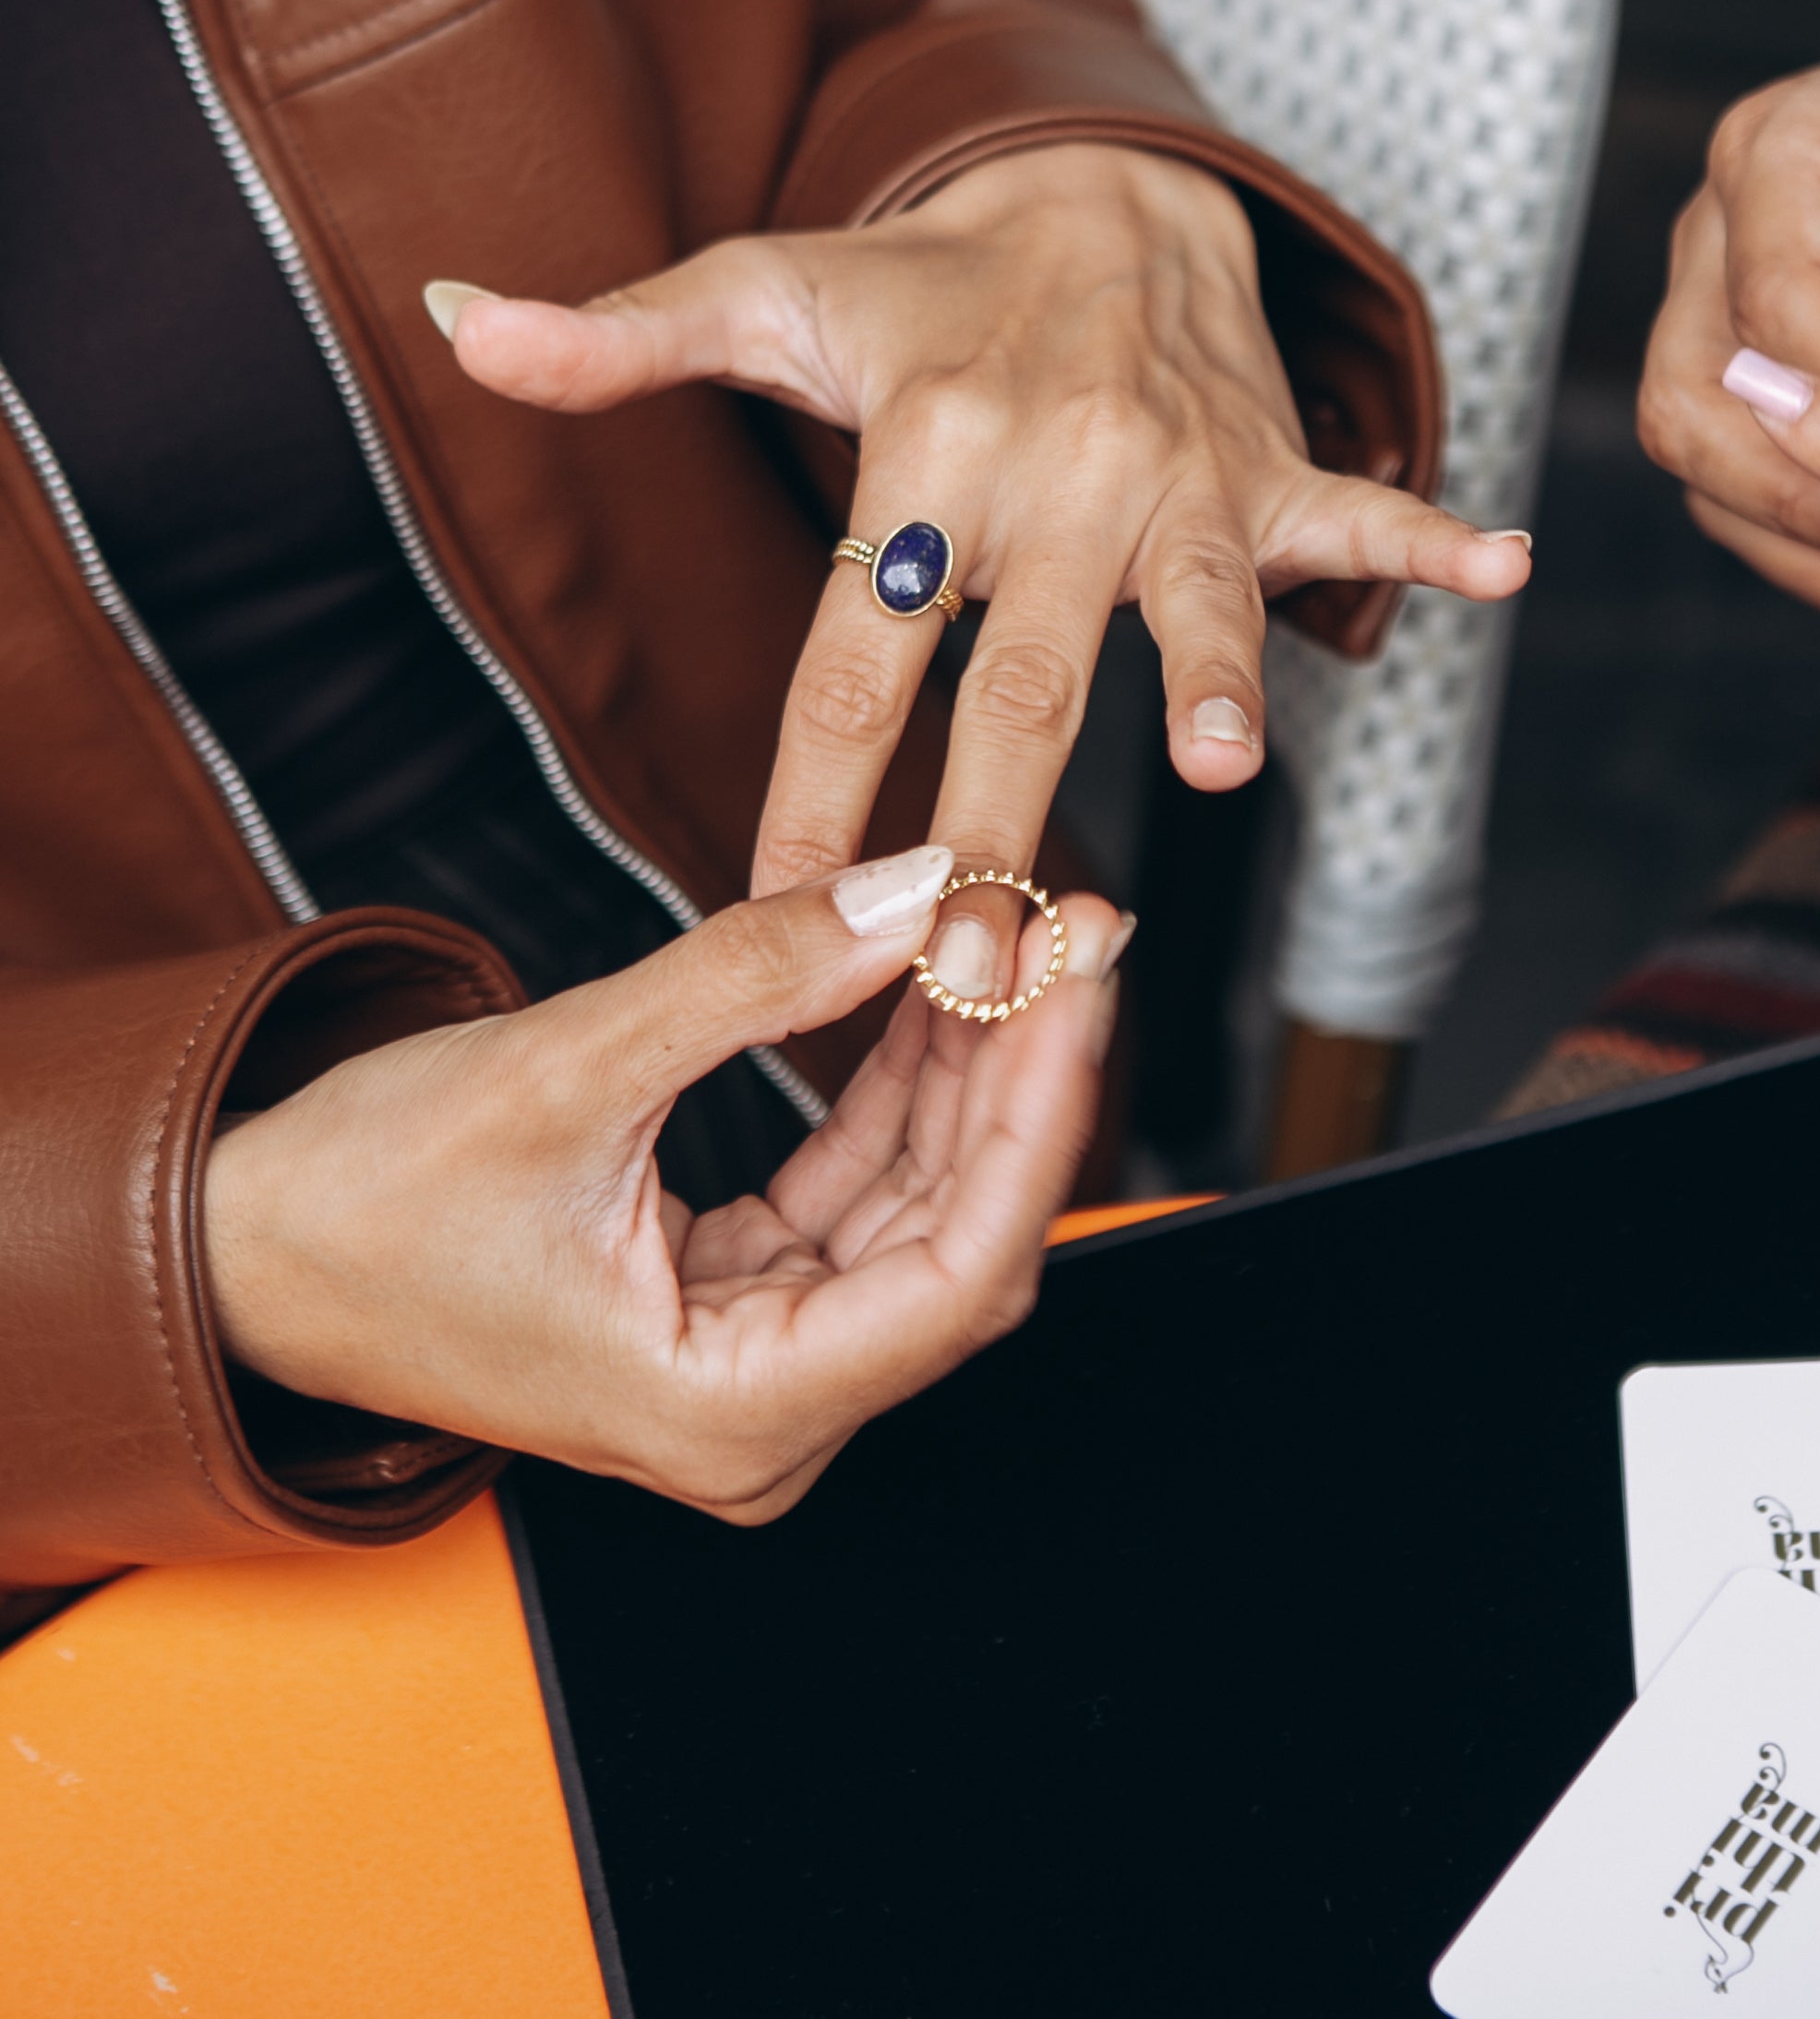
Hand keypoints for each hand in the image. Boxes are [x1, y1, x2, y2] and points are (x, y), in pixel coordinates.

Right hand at [204, 848, 1125, 1521]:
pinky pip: (858, 1191)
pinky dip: (899, 1086)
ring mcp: (755, 1363)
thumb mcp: (572, 1066)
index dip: (1040, 1116)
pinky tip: (932, 981)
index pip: (961, 1273)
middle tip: (1071, 924)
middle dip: (1022, 1075)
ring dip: (967, 1066)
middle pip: (962, 1239)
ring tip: (1015, 928)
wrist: (245, 1247)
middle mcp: (762, 1418)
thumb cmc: (367, 1199)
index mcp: (729, 1415)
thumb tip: (916, 893)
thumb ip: (756, 978)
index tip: (1082, 982)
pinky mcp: (737, 1303)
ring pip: (920, 1206)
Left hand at [429, 143, 1528, 990]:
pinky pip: (1358, 507)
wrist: (1103, 187)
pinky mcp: (1274, 463)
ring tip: (1218, 758)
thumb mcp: (765, 291)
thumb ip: (613, 334)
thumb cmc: (918, 282)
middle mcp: (1055, 455)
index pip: (853, 648)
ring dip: (1215, 671)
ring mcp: (1179, 463)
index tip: (769, 908)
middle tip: (967, 961)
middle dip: (992, 823)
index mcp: (923, 438)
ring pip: (1197, 594)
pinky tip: (1503, 571)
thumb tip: (447, 309)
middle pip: (1017, 671)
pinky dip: (1433, 541)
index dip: (810, 790)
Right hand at [1638, 0, 1819, 620]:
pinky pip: (1750, 463)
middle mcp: (1729, 222)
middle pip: (1692, 384)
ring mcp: (1733, 291)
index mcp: (1789, 150)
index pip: (1779, 296)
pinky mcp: (1773, 354)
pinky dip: (1812, 532)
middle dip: (1794, 482)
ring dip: (1794, 527)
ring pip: (1698, 441)